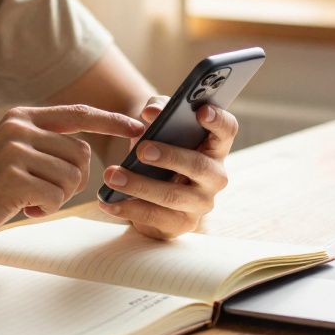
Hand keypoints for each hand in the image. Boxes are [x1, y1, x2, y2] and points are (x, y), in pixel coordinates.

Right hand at [0, 104, 144, 252]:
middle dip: (71, 181)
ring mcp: (14, 150)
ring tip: (23, 199)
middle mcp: (19, 127)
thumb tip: (86, 153)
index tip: (137, 127)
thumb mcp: (11, 155)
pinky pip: (56, 197)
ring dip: (54, 198)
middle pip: (82, 154)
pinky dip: (42, 209)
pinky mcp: (12, 178)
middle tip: (39, 193)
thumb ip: (43, 145)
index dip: (111, 121)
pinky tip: (17, 208)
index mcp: (21, 117)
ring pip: (71, 178)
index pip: (79, 114)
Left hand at [97, 96, 237, 239]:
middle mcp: (215, 176)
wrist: (148, 189)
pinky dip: (128, 209)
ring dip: (140, 185)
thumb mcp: (159, 125)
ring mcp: (201, 203)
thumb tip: (151, 112)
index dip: (218, 120)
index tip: (201, 111)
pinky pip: (155, 217)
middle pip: (199, 166)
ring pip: (173, 195)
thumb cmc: (159, 148)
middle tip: (142, 150)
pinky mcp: (182, 224)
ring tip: (113, 175)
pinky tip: (108, 201)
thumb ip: (158, 110)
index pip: (227, 131)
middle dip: (170, 157)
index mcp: (215, 146)